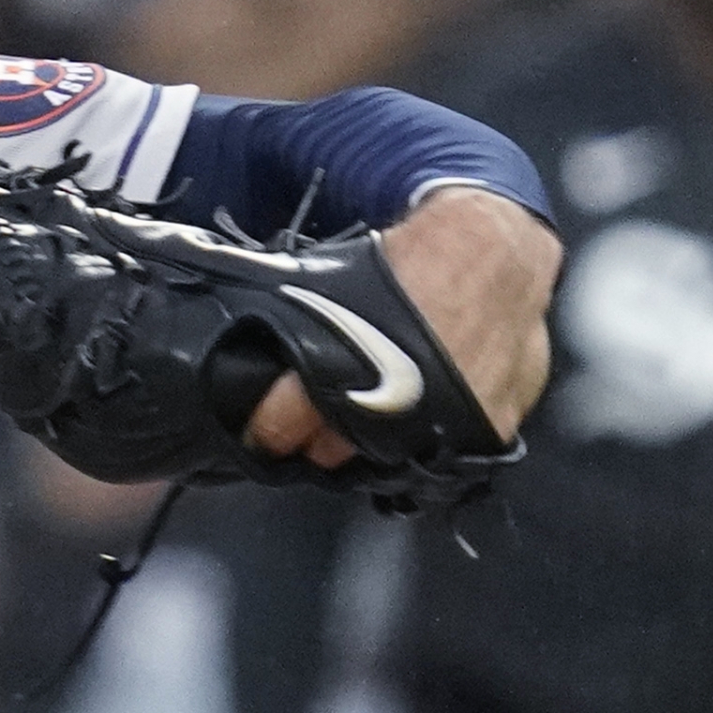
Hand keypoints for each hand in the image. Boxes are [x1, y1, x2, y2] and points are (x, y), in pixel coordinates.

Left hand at [246, 185, 561, 465]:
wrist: (494, 251)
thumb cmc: (404, 260)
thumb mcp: (328, 275)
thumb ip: (282, 309)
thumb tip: (218, 303)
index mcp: (343, 361)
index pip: (282, 424)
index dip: (268, 428)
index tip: (263, 429)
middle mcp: (393, 400)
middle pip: (334, 451)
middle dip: (316, 443)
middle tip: (310, 431)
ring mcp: (446, 420)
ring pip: (388, 461)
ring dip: (368, 451)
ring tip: (358, 431)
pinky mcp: (488, 428)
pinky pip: (443, 457)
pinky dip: (423, 448)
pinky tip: (410, 431)